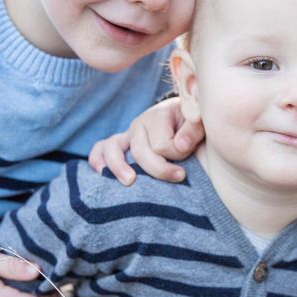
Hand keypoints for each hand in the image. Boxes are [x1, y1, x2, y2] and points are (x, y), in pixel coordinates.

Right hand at [88, 98, 204, 184]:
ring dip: (119, 166)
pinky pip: (100, 149)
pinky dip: (98, 160)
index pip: (162, 144)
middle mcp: (139, 124)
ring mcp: (127, 134)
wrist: (185, 118)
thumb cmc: (192, 124)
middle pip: (140, 151)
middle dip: (160, 169)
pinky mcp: (120, 145)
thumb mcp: (199, 122)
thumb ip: (193, 131)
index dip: (177, 154)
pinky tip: (102, 174)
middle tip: (181, 176)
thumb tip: (180, 146)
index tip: (190, 154)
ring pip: (113, 148)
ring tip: (130, 181)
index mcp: (158, 115)